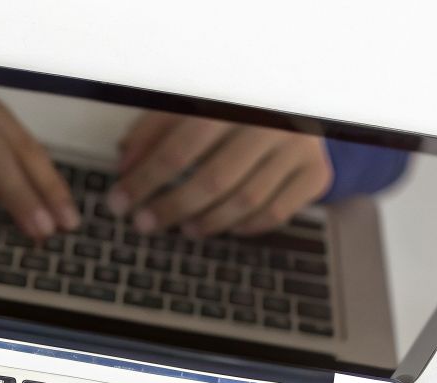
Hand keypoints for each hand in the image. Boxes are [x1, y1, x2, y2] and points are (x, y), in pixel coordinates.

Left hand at [105, 112, 332, 237]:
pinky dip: (244, 227)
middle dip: (170, 207)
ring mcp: (298, 149)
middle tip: (144, 224)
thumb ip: (154, 130)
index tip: (119, 203)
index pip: (180, 148)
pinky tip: (225, 227)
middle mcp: (270, 123)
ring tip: (183, 227)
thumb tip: (125, 165)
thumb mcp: (192, 106)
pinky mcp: (316, 174)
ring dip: (206, 222)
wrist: (298, 102)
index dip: (145, 180)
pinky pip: (276, 213)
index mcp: (233, 100)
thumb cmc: (235, 108)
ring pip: (245, 201)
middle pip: (212, 180)